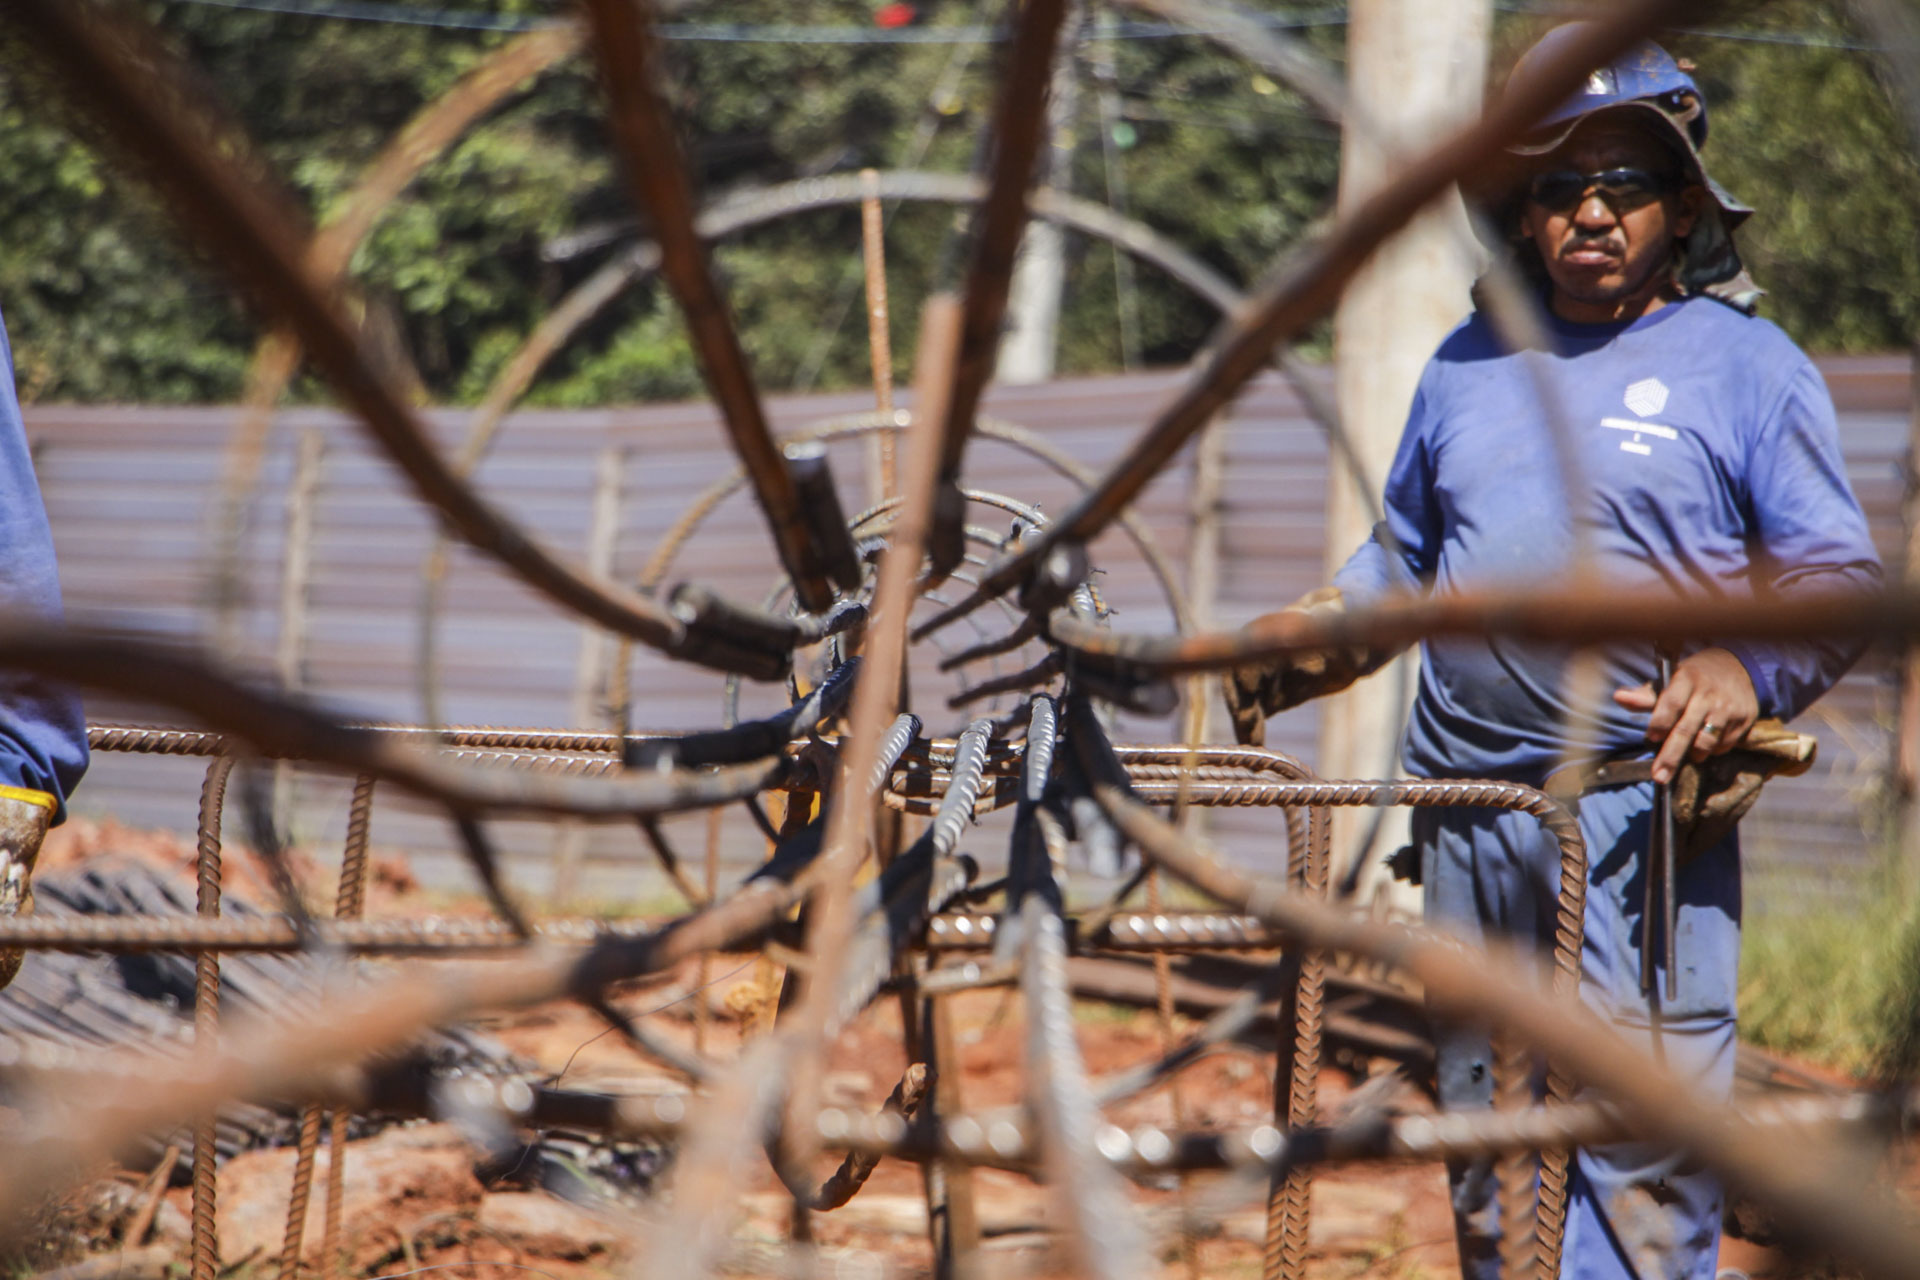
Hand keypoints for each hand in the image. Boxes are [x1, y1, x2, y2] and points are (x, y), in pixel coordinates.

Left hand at [1612, 648, 1758, 783]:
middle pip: (1686, 730)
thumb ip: (1646, 695)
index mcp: (1687, 678)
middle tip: (1659, 777)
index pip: (1671, 703)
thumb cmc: (1694, 678)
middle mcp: (1709, 694)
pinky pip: (1723, 746)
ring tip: (1688, 753)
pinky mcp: (1744, 721)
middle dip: (1671, 756)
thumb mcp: (1671, 679)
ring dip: (1693, 754)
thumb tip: (1619, 698)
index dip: (1659, 723)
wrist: (1739, 669)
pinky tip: (1707, 742)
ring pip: (1706, 742)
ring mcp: (1729, 708)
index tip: (1650, 738)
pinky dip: (1711, 750)